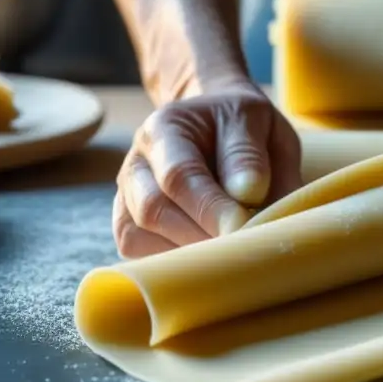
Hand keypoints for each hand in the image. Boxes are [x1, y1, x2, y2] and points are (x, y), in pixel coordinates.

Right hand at [114, 79, 302, 257]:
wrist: (221, 126)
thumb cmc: (241, 126)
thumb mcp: (255, 119)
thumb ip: (249, 154)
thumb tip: (247, 193)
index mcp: (165, 128)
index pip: (178, 176)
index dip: (210, 208)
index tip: (243, 227)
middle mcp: (137, 162)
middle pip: (152, 211)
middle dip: (201, 236)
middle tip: (242, 247)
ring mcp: (128, 195)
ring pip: (138, 237)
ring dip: (186, 253)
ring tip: (228, 250)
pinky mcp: (129, 224)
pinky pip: (137, 252)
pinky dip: (172, 262)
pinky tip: (206, 255)